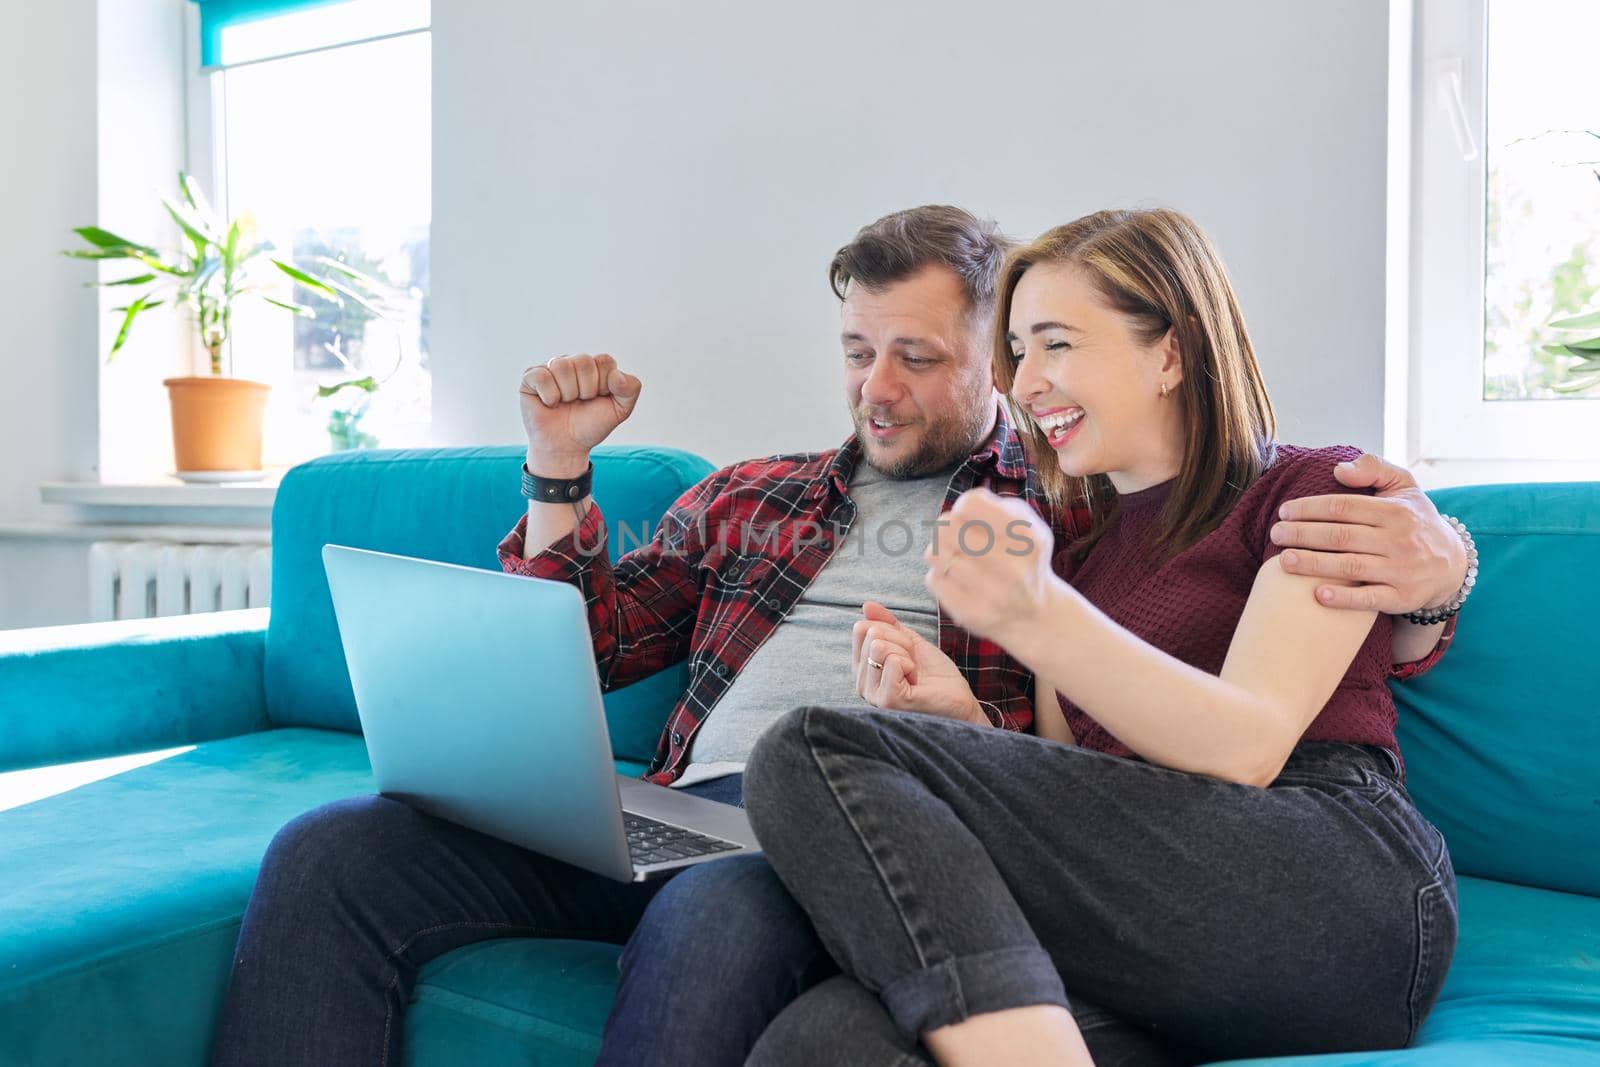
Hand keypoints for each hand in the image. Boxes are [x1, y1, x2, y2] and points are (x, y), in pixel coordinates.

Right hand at [519, 354, 641, 475]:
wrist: (567, 446)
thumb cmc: (591, 425)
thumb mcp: (620, 411)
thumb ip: (630, 389)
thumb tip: (616, 375)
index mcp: (595, 366)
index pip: (604, 361)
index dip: (603, 385)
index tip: (598, 399)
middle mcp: (572, 362)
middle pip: (583, 361)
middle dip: (586, 390)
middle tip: (580, 403)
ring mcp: (551, 368)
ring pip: (562, 366)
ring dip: (568, 393)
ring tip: (565, 404)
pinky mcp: (531, 378)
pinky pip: (542, 376)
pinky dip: (549, 396)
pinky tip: (550, 403)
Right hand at [851, 602, 985, 723]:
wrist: (959, 700)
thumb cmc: (937, 676)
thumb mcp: (910, 642)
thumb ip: (888, 624)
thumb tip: (867, 605)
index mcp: (864, 668)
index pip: (861, 629)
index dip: (891, 631)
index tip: (907, 651)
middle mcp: (862, 683)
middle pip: (872, 636)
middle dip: (901, 643)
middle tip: (914, 664)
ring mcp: (873, 694)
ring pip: (880, 647)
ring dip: (907, 655)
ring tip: (915, 674)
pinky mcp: (888, 700)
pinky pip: (893, 661)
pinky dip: (910, 666)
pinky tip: (916, 682)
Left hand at [923, 488, 1058, 646]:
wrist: (1033, 614)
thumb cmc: (1022, 558)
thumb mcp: (1027, 525)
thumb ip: (997, 505)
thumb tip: (963, 504)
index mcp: (1028, 538)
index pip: (970, 504)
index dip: (962, 506)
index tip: (968, 515)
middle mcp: (1012, 568)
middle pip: (946, 526)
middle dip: (947, 527)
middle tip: (957, 536)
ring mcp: (990, 595)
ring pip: (934, 553)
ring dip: (941, 551)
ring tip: (957, 556)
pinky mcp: (969, 613)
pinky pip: (933, 578)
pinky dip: (940, 574)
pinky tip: (957, 578)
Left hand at [1270, 453, 1467, 612]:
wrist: (1453, 564)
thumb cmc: (1415, 520)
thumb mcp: (1404, 486)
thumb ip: (1374, 469)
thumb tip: (1338, 469)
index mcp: (1395, 511)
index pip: (1343, 507)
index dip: (1310, 508)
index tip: (1284, 512)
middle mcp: (1399, 540)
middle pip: (1342, 536)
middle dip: (1303, 534)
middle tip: (1275, 535)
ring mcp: (1402, 570)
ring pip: (1351, 567)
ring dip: (1314, 564)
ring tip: (1283, 561)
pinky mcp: (1403, 597)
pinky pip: (1371, 599)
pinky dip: (1344, 598)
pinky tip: (1317, 595)